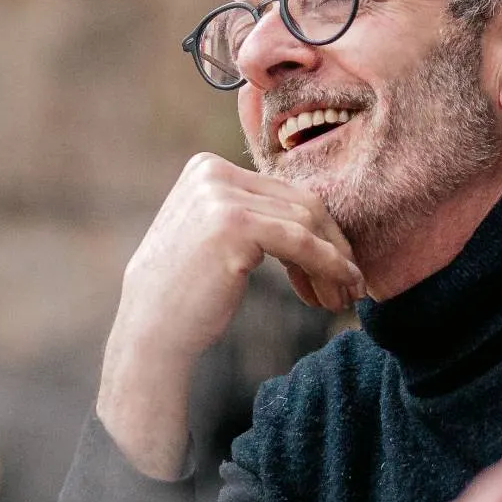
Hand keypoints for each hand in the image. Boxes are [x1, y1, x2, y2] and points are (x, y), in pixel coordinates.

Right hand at [95, 153, 357, 478]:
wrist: (150, 332)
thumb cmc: (186, 294)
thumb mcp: (214, 235)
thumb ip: (250, 213)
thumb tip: (316, 218)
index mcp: (206, 168)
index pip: (282, 192)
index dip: (317, 231)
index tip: (337, 267)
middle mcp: (212, 173)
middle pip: (299, 202)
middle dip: (332, 245)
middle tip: (350, 284)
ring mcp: (220, 196)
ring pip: (306, 222)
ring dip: (334, 261)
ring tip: (344, 296)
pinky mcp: (234, 225)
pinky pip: (301, 242)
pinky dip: (330, 265)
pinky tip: (342, 286)